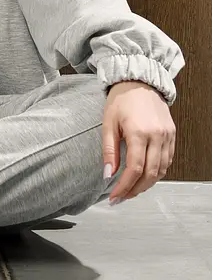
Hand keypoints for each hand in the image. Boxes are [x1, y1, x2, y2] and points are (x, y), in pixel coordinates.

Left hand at [103, 81, 175, 204]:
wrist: (140, 81)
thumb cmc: (121, 99)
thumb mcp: (108, 123)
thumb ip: (109, 151)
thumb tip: (108, 174)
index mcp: (139, 132)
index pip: (134, 169)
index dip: (124, 187)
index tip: (114, 196)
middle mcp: (157, 136)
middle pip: (150, 174)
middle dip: (135, 190)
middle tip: (122, 198)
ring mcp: (167, 136)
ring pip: (161, 170)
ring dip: (147, 184)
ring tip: (132, 190)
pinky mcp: (172, 135)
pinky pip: (167, 160)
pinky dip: (157, 172)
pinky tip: (145, 176)